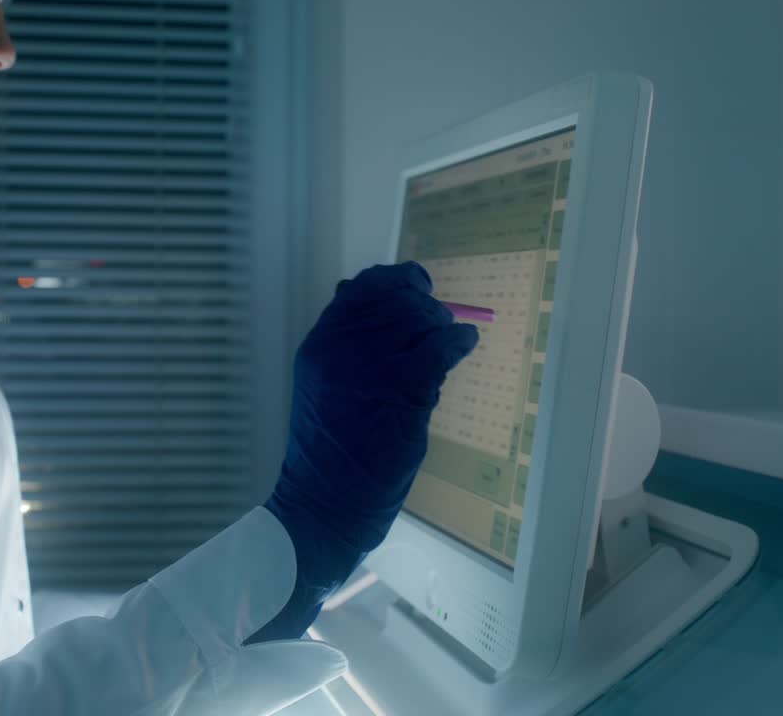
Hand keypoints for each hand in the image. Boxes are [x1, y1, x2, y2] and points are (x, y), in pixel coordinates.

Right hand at [249, 262, 478, 641]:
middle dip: (422, 304)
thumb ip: (347, 349)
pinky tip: (463, 346)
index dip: (393, 282)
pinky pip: (439, 347)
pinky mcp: (400, 388)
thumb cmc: (331, 453)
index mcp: (319, 345)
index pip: (359, 290)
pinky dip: (458, 342)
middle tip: (437, 320)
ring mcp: (369, 366)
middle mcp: (339, 347)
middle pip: (392, 299)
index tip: (415, 287)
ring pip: (418, 319)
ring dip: (440, 325)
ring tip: (448, 338)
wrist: (328, 501)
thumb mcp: (325, 387)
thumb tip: (384, 309)